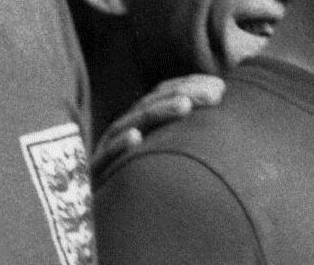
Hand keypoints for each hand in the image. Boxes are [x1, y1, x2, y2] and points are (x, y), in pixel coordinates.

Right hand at [91, 73, 224, 177]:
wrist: (104, 227)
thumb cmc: (142, 189)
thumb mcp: (166, 156)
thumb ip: (187, 135)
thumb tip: (221, 107)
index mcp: (138, 126)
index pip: (161, 97)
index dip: (188, 86)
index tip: (220, 87)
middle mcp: (120, 135)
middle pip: (148, 107)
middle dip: (181, 95)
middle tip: (214, 95)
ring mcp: (104, 154)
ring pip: (128, 126)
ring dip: (156, 113)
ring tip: (184, 106)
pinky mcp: (92, 176)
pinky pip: (103, 160)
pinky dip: (118, 146)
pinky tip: (135, 138)